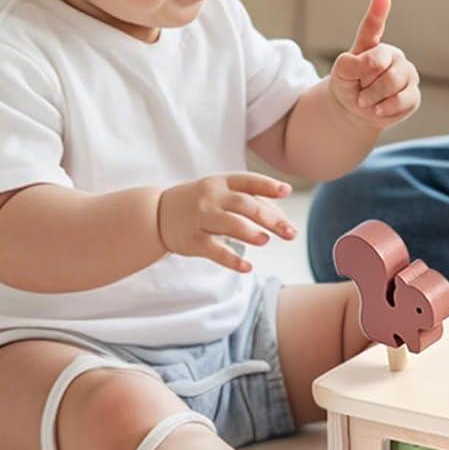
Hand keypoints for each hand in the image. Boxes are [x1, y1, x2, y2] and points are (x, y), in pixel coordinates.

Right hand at [157, 171, 295, 273]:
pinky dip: (232, 260)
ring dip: (250, 233)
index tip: (286, 191)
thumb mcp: (221, 193)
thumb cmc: (202, 202)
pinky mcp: (192, 240)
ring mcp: (200, 218)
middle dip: (270, 218)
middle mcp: (211, 197)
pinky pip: (214, 251)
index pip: (248, 181)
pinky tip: (247, 268)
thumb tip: (283, 218)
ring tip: (265, 240)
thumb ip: (250, 201)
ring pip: (229, 224)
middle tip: (290, 232)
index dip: (268, 186)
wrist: (158, 214)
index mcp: (222, 182)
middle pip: (244, 205)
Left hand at [329, 0, 420, 129]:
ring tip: (367, 101)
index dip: (378, 12)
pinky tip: (379, 109)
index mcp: (374, 46)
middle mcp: (393, 56)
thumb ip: (350, 64)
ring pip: (392, 83)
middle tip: (359, 93)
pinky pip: (403, 99)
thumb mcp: (340, 74)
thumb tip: (372, 65)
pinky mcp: (414, 94)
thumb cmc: (349, 86)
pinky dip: (386, 108)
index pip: (373, 28)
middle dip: (365, 84)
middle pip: (380, 65)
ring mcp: (407, 74)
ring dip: (373, 98)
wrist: (357, 111)